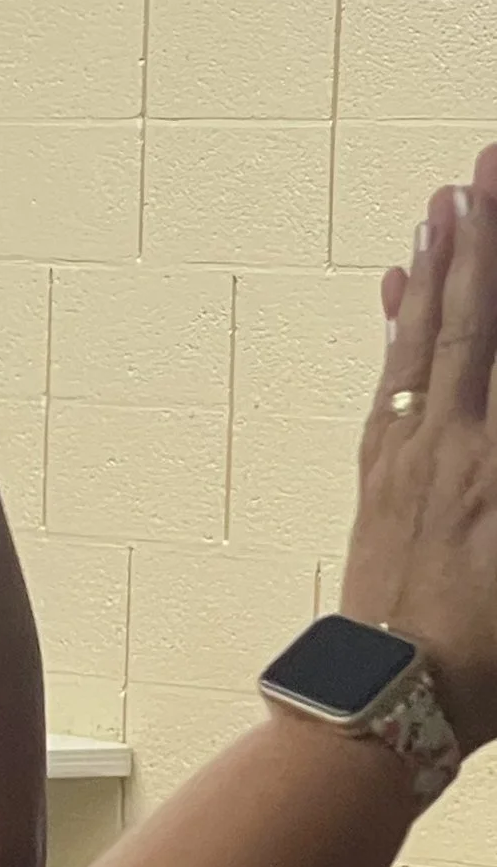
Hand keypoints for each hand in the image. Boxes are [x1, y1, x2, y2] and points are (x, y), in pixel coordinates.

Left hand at [343, 168, 496, 751]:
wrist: (391, 702)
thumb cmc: (490, 655)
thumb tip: (489, 378)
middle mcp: (456, 443)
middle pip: (476, 317)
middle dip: (484, 236)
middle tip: (483, 164)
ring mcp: (411, 455)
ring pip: (426, 337)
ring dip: (436, 264)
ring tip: (441, 200)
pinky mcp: (380, 475)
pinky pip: (392, 377)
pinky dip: (397, 323)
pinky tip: (395, 284)